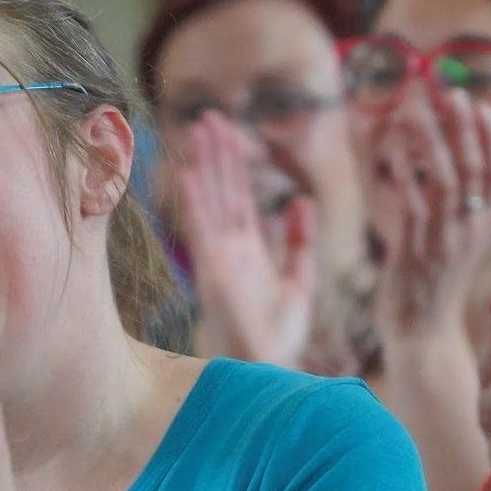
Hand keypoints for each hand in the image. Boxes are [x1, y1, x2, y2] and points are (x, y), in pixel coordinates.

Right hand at [178, 111, 316, 366]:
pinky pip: (201, 231)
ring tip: (199, 132)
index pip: (239, 198)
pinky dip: (194, 203)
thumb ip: (300, 242)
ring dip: (204, 168)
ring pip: (210, 202)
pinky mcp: (213, 272)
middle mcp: (229, 250)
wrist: (268, 371)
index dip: (235, 166)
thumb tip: (302, 201)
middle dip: (216, 155)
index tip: (230, 133)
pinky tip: (188, 175)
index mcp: (248, 251)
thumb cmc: (280, 336)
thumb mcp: (299, 281)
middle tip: (210, 119)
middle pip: (221, 192)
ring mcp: (218, 259)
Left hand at [369, 89, 490, 335]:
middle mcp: (469, 231)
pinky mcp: (416, 255)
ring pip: (446, 184)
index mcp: (481, 227)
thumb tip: (442, 171)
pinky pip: (413, 210)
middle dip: (462, 129)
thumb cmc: (427, 284)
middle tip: (448, 93)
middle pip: (474, 170)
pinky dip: (407, 179)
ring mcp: (444, 243)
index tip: (480, 106)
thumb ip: (449, 210)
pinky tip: (395, 155)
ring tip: (415, 112)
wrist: (419, 334)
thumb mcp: (447, 242)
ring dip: (431, 144)